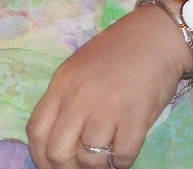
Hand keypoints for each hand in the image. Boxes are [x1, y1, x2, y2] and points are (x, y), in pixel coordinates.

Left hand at [27, 4, 190, 168]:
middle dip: (68, 168)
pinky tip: (124, 149)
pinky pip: (122, 158)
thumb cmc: (117, 52)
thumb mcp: (78, 70)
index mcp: (61, 85)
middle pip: (58, 153)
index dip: (40, 158)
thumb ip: (65, 101)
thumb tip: (58, 140)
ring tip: (107, 154)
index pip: (36, 131)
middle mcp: (79, 98)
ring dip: (99, 165)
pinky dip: (122, 161)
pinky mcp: (136, 118)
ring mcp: (107, 109)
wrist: (155, 36)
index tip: (51, 167)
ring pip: (91, 160)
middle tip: (82, 166)